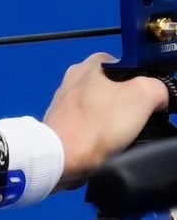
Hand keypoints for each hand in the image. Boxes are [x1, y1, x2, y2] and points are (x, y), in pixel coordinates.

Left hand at [43, 52, 168, 189]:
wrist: (62, 155)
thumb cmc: (99, 123)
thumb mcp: (144, 96)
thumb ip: (158, 87)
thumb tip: (158, 95)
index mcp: (92, 63)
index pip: (129, 66)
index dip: (144, 83)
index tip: (149, 101)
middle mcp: (75, 76)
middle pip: (116, 87)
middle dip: (129, 103)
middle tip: (138, 118)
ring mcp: (65, 98)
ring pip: (103, 106)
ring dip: (115, 118)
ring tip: (121, 132)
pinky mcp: (61, 119)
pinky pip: (89, 121)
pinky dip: (99, 130)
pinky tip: (105, 139)